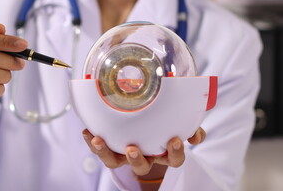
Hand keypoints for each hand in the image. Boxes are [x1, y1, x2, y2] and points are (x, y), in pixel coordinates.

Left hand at [82, 127, 205, 178]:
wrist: (141, 117)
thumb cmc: (160, 119)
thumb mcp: (175, 118)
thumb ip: (187, 123)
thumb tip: (197, 135)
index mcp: (162, 150)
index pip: (173, 159)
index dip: (175, 153)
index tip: (176, 140)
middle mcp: (144, 155)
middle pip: (141, 167)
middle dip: (136, 160)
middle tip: (132, 149)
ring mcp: (124, 154)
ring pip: (115, 161)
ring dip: (106, 152)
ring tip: (98, 140)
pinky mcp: (110, 148)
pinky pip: (100, 149)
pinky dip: (92, 142)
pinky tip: (88, 131)